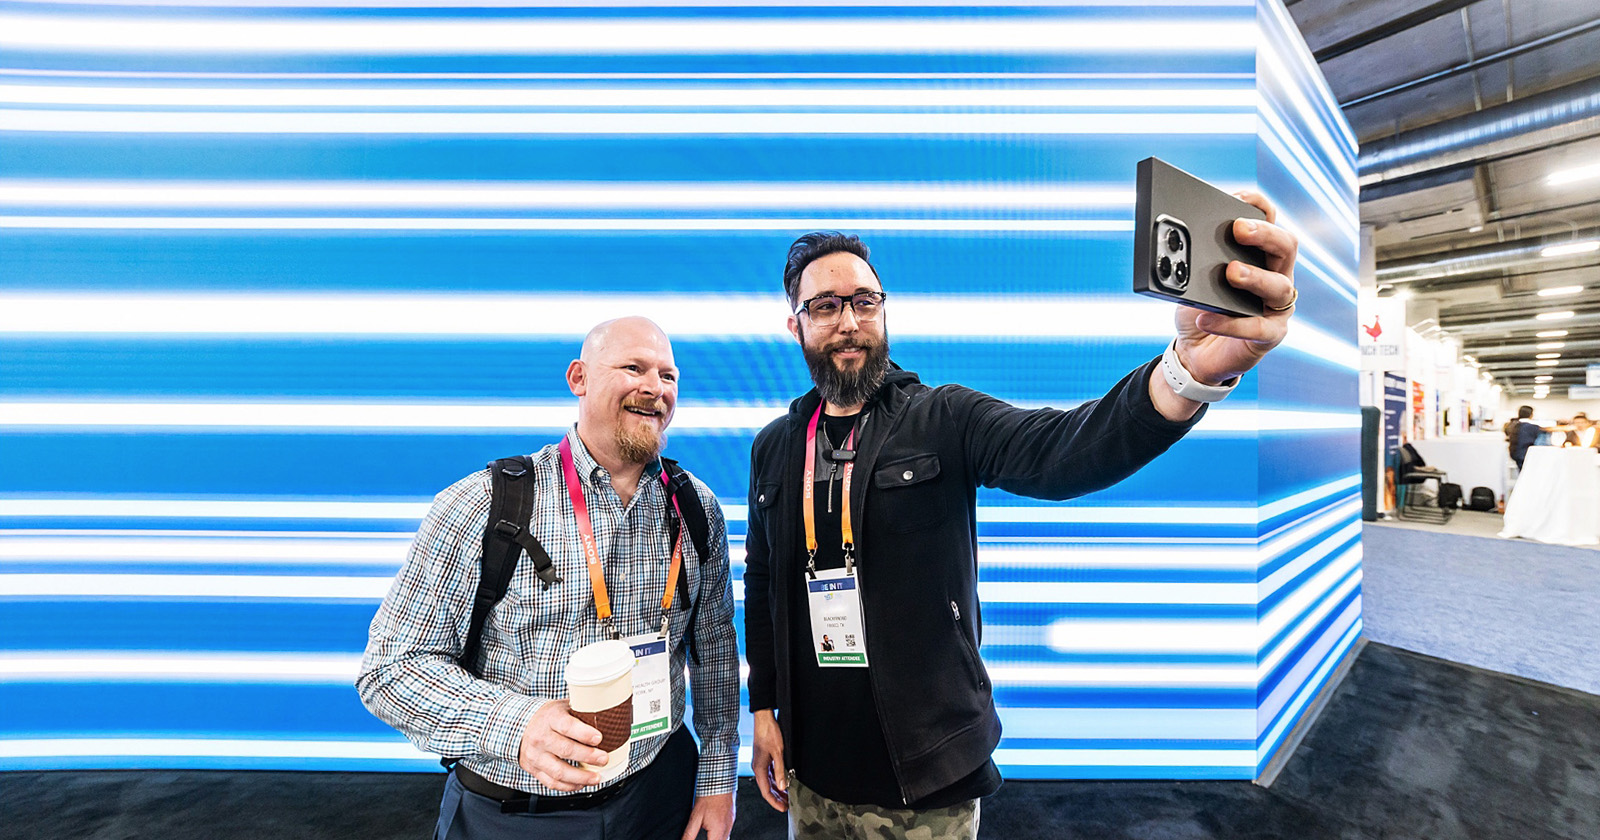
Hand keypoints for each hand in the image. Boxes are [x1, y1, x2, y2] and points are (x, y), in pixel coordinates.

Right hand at [516, 699, 606, 791]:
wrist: (520, 725)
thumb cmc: (549, 716)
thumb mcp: (564, 707)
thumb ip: (582, 712)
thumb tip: (610, 716)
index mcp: (551, 718)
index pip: (567, 726)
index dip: (584, 733)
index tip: (599, 738)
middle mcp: (541, 737)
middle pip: (565, 750)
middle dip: (588, 756)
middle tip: (603, 759)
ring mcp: (536, 755)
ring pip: (559, 771)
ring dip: (581, 777)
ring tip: (596, 777)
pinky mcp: (534, 769)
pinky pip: (552, 783)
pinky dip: (569, 786)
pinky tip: (581, 784)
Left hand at [680, 792, 734, 839]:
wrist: (719, 782)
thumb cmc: (708, 796)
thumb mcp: (695, 817)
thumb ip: (689, 834)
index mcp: (718, 831)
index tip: (703, 838)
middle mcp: (726, 829)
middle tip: (705, 836)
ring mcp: (730, 823)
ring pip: (725, 839)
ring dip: (716, 839)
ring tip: (708, 835)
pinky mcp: (732, 818)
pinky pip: (727, 832)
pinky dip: (721, 835)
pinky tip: (714, 831)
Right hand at [751, 709, 788, 811]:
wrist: (764, 719)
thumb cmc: (769, 733)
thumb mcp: (778, 753)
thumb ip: (780, 771)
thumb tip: (783, 787)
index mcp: (759, 768)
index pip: (766, 791)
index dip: (774, 802)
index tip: (783, 808)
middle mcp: (758, 767)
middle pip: (767, 788)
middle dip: (777, 798)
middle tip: (787, 805)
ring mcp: (760, 763)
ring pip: (768, 782)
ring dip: (777, 790)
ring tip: (787, 796)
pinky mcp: (764, 758)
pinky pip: (770, 774)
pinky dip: (777, 780)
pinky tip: (783, 783)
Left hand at [1172, 190, 1298, 386]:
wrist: (1195, 353)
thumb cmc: (1199, 308)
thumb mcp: (1190, 279)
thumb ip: (1190, 260)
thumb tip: (1173, 240)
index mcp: (1260, 255)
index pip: (1270, 220)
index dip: (1258, 205)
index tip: (1237, 196)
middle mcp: (1277, 275)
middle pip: (1285, 246)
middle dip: (1264, 234)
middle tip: (1238, 229)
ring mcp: (1277, 306)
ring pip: (1279, 286)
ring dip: (1255, 276)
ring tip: (1231, 272)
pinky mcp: (1270, 335)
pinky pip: (1257, 328)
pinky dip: (1230, 323)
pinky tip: (1206, 317)